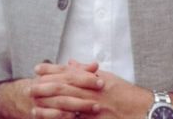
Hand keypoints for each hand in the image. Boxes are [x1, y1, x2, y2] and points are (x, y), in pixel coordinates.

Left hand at [32, 62, 152, 118]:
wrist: (143, 110)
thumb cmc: (126, 94)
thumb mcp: (107, 77)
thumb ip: (87, 71)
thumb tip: (70, 62)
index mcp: (93, 79)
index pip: (68, 72)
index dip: (51, 70)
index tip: (37, 69)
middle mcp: (91, 92)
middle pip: (63, 87)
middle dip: (44, 87)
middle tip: (29, 87)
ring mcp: (93, 107)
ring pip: (66, 104)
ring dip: (49, 104)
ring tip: (34, 106)